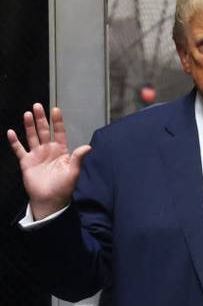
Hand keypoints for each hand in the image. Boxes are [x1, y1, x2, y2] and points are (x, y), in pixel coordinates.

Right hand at [7, 103, 90, 219]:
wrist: (50, 199)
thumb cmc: (64, 187)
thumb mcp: (73, 172)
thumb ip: (78, 158)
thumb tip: (88, 147)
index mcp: (61, 151)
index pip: (60, 132)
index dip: (57, 122)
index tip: (55, 110)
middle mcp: (49, 150)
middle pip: (44, 131)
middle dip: (41, 119)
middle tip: (37, 106)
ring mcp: (37, 155)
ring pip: (32, 137)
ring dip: (29, 126)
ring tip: (27, 114)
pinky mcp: (26, 162)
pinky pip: (19, 149)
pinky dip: (15, 141)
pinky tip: (11, 132)